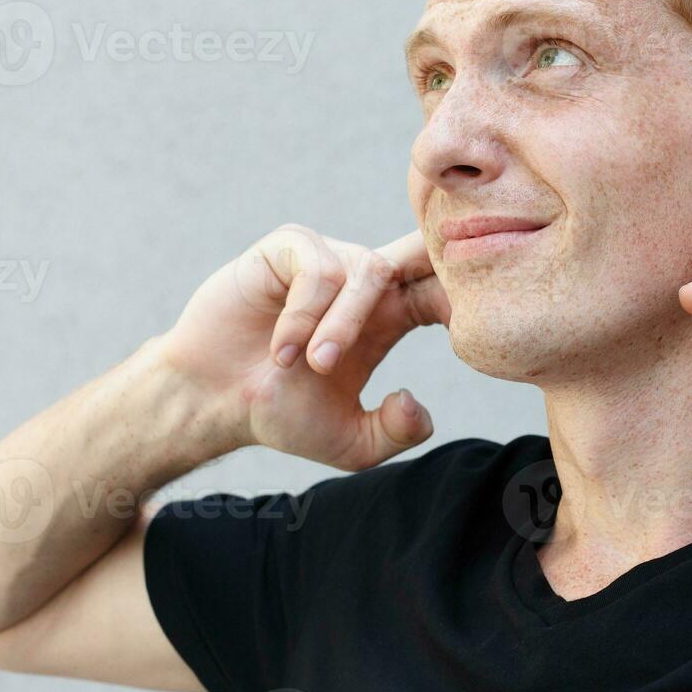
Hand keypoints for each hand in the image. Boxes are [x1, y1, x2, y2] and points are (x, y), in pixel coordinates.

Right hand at [156, 224, 450, 469]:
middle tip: (462, 278)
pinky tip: (283, 349)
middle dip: (443, 257)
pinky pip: (317, 268)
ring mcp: (327, 259)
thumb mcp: (352, 442)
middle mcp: (363, 281)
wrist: (213, 401)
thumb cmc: (279, 414)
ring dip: (343, 324)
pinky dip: (304, 312)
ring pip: (367, 271)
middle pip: (421, 251)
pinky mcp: (288, 249)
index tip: (478, 325)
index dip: (465, 298)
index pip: (441, 292)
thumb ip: (396, 432)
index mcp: (389, 316)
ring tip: (313, 365)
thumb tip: (416, 402)